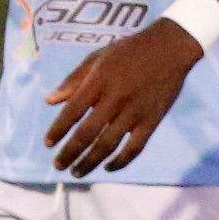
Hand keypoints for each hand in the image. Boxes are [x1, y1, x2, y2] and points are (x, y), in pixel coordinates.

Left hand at [41, 19, 202, 175]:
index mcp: (99, 81)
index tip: (48, 144)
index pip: (73, 111)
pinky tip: (108, 167)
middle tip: (58, 165)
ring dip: (90, 161)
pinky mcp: (152, 120)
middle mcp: (115, 99)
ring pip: (108, 145)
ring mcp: (135, 112)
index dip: (58, 130)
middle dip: (70, 153)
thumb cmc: (129, 50)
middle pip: (87, 133)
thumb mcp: (97, 57)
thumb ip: (73, 80)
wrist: (170, 47)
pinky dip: (121, 161)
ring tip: (77, 172)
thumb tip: (49, 101)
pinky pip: (135, 148)